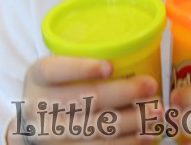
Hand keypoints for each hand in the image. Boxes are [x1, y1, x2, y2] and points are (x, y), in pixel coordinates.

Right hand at [6, 55, 161, 143]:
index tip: (109, 67)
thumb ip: (81, 61)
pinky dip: (126, 143)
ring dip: (132, 121)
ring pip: (97, 129)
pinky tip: (145, 136)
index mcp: (38, 76)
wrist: (33, 126)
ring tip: (157, 112)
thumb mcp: (55, 70)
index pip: (56, 69)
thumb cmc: (55, 88)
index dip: (83, 68)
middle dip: (124, 92)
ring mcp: (51, 133)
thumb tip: (135, 54)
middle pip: (86, 99)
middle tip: (151, 85)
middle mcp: (40, 105)